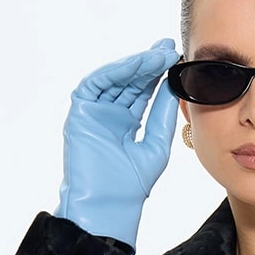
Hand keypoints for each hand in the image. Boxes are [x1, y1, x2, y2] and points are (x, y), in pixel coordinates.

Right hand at [55, 39, 179, 251]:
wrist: (109, 207)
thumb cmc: (132, 186)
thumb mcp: (156, 144)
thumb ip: (163, 115)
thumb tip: (175, 84)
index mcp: (126, 124)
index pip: (143, 91)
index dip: (158, 74)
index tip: (175, 57)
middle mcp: (109, 115)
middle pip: (130, 81)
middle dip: (149, 63)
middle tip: (168, 47)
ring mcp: (94, 113)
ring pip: (115, 79)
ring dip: (136, 65)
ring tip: (158, 55)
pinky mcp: (80, 113)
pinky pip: (96, 83)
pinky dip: (116, 71)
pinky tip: (137, 65)